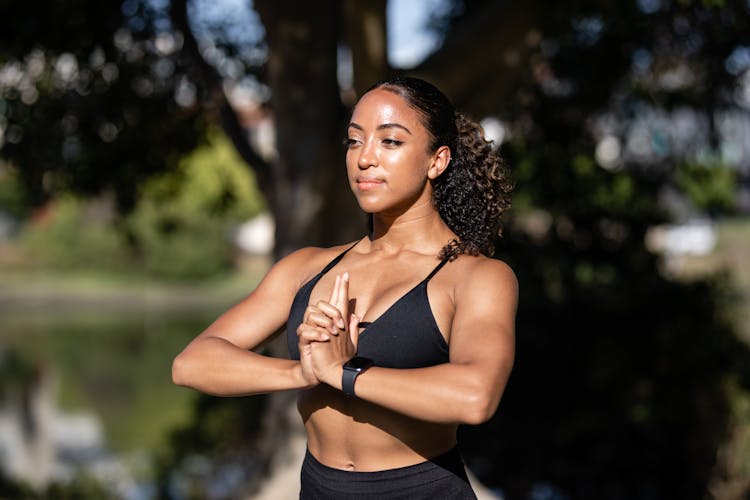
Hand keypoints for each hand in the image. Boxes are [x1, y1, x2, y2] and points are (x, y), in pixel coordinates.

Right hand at [308, 272, 358, 386]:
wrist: (328, 375)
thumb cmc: (338, 358)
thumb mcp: (350, 344)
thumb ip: (352, 330)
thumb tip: (356, 316)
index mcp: (331, 321)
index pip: (334, 300)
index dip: (339, 288)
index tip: (345, 275)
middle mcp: (320, 324)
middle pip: (320, 304)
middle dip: (332, 311)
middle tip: (341, 324)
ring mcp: (311, 331)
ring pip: (310, 314)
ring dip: (324, 322)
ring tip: (334, 333)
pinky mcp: (305, 342)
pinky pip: (304, 331)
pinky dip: (316, 333)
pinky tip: (326, 338)